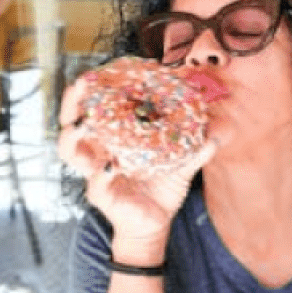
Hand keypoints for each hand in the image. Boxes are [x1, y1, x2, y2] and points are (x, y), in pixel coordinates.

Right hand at [58, 64, 216, 263]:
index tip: (98, 69)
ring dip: (74, 137)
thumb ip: (198, 145)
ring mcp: (95, 173)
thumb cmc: (161, 186)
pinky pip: (95, 185)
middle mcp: (97, 152)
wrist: (156, 222)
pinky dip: (101, 175)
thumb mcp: (181, 162)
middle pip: (71, 123)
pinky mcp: (102, 196)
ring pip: (71, 153)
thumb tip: (220, 129)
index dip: (91, 89)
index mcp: (112, 137)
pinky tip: (111, 166)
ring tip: (83, 124)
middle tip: (81, 84)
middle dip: (71, 103)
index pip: (94, 108)